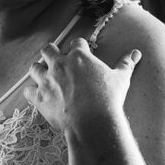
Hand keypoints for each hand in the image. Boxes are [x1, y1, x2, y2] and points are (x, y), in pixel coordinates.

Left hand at [23, 37, 141, 133]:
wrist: (92, 121)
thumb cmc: (108, 99)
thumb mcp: (120, 79)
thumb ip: (126, 64)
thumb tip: (136, 53)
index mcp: (79, 56)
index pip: (77, 43)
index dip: (79, 47)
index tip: (81, 52)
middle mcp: (60, 64)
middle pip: (48, 49)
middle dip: (51, 52)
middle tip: (56, 59)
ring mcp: (47, 80)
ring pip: (34, 68)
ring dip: (38, 70)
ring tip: (42, 75)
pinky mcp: (39, 98)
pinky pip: (28, 91)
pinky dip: (30, 93)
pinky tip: (34, 95)